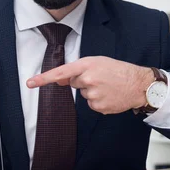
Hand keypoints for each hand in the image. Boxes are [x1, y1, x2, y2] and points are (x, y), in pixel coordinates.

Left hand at [26, 56, 152, 114]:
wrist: (139, 84)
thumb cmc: (118, 70)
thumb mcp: (98, 63)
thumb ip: (77, 70)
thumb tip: (59, 80)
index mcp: (87, 65)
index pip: (61, 72)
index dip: (44, 78)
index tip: (30, 83)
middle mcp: (88, 79)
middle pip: (74, 83)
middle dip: (84, 81)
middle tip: (101, 78)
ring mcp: (93, 94)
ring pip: (83, 94)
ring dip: (92, 91)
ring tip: (108, 86)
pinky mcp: (98, 106)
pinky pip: (91, 104)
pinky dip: (99, 100)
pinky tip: (109, 95)